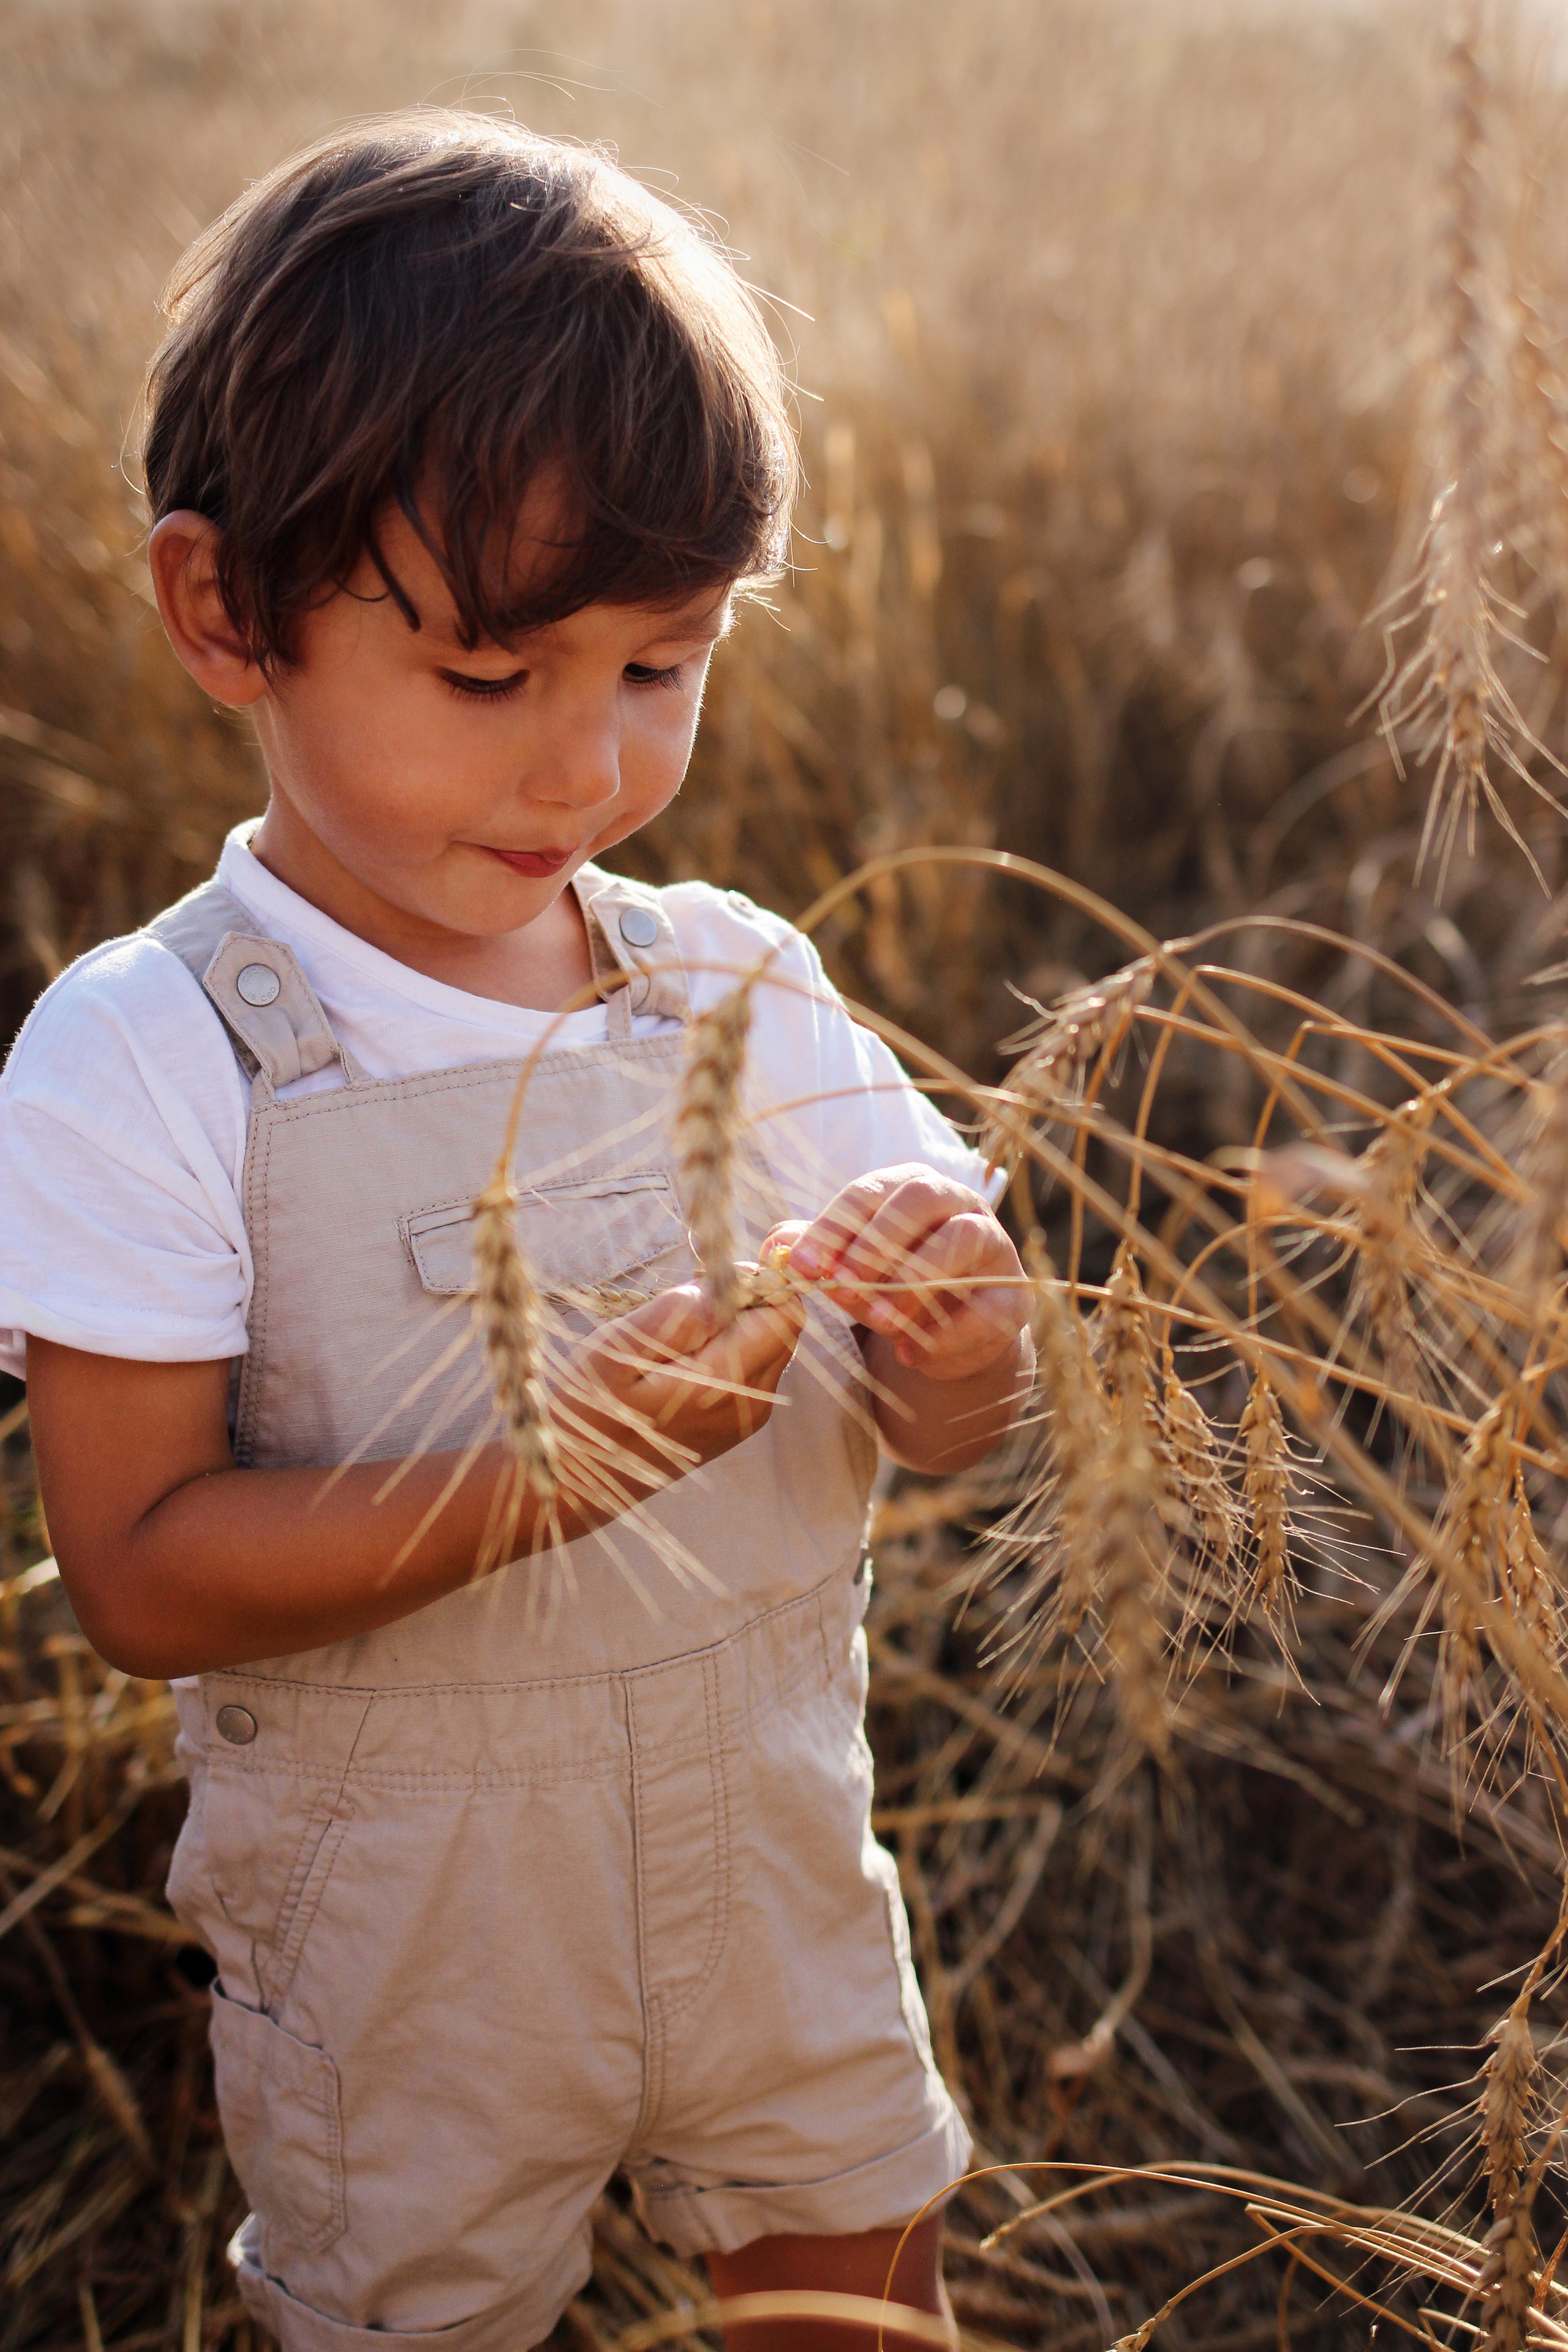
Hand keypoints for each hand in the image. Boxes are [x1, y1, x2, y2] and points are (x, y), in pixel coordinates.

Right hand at [562, 1278, 805, 1496]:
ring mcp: (747, 1417)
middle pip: (783, 1326)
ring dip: (734, 1323)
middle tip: (686, 1301)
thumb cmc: (588, 1410)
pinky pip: (752, 1367)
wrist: (577, 1479)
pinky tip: (679, 1358)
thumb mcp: (617, 1351)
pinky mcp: (736, 1422)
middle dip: (746, 1299)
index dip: (756, 1281)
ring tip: (676, 1333)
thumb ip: (676, 1316)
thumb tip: (727, 1285)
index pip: (785, 1312)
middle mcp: (750, 1404)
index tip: (704, 1277)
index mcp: (727, 1384)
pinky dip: (726, 1348)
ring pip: (769, 1345)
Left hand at [769, 1164, 1027, 1383]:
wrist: (949, 1331)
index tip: (802, 1266)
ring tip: (878, 1322)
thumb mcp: (849, 1265)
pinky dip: (948, 1335)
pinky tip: (909, 1354)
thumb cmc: (890, 1282)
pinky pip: (989, 1309)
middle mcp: (957, 1203)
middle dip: (877, 1242)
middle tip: (842, 1286)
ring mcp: (993, 1246)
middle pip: (920, 1199)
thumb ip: (813, 1251)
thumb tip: (776, 1247)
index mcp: (910, 1186)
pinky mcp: (1014, 1298)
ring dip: (915, 1280)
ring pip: (962, 1240)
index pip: (869, 1191)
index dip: (833, 1227)